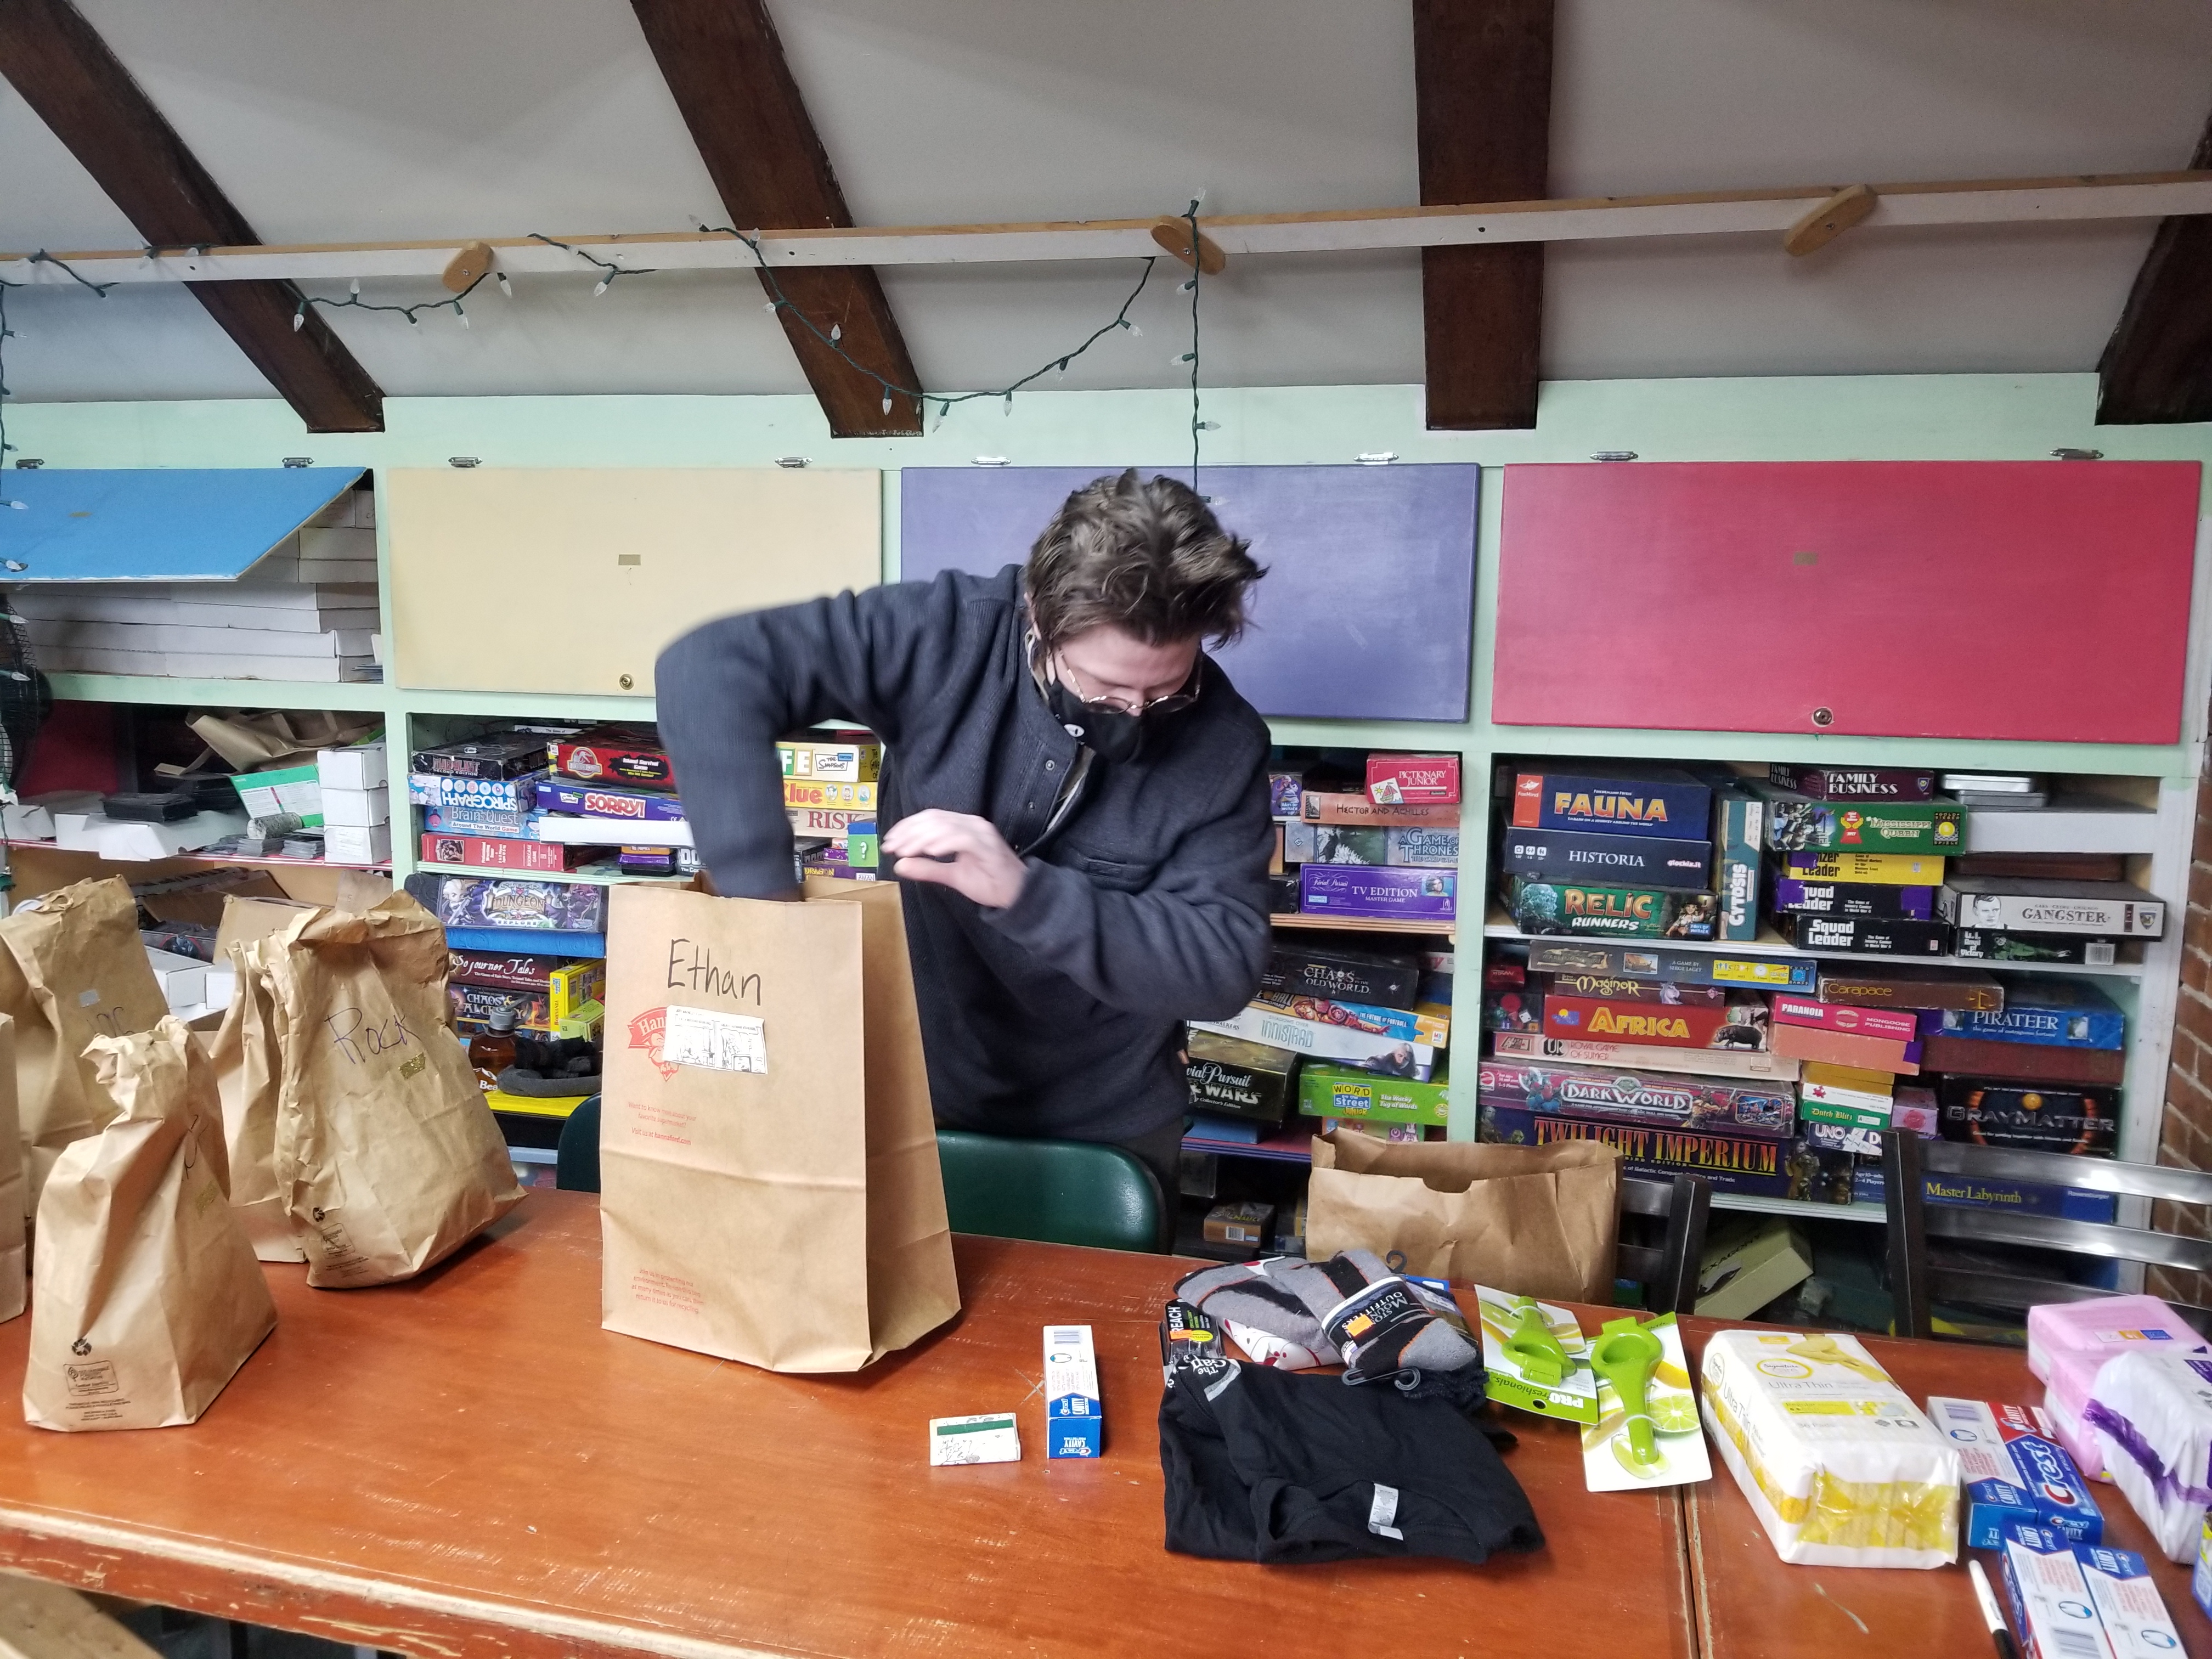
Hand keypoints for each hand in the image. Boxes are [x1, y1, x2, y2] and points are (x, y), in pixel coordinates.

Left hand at [880, 810, 1027, 909]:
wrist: (1018, 895)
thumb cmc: (989, 882)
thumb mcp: (952, 876)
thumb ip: (927, 869)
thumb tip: (900, 865)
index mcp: (962, 827)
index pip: (929, 818)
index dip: (906, 827)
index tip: (889, 842)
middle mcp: (971, 824)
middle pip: (933, 819)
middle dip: (908, 833)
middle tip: (891, 847)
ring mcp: (981, 833)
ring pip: (944, 826)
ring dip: (920, 838)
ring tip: (904, 851)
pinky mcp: (988, 845)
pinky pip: (962, 838)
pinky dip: (944, 842)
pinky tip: (929, 851)